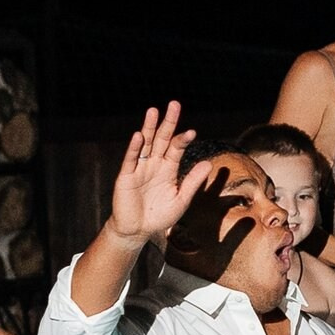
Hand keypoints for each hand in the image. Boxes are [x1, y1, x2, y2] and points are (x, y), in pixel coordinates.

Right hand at [107, 102, 212, 243]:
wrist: (138, 230)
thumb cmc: (160, 216)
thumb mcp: (181, 200)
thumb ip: (193, 182)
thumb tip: (209, 164)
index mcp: (168, 169)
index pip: (176, 148)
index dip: (183, 139)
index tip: (192, 131)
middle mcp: (154, 164)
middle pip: (161, 139)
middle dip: (168, 122)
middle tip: (174, 105)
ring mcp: (139, 168)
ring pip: (145, 144)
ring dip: (149, 127)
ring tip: (154, 111)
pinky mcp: (126, 176)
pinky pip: (131, 160)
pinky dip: (135, 148)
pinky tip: (140, 136)